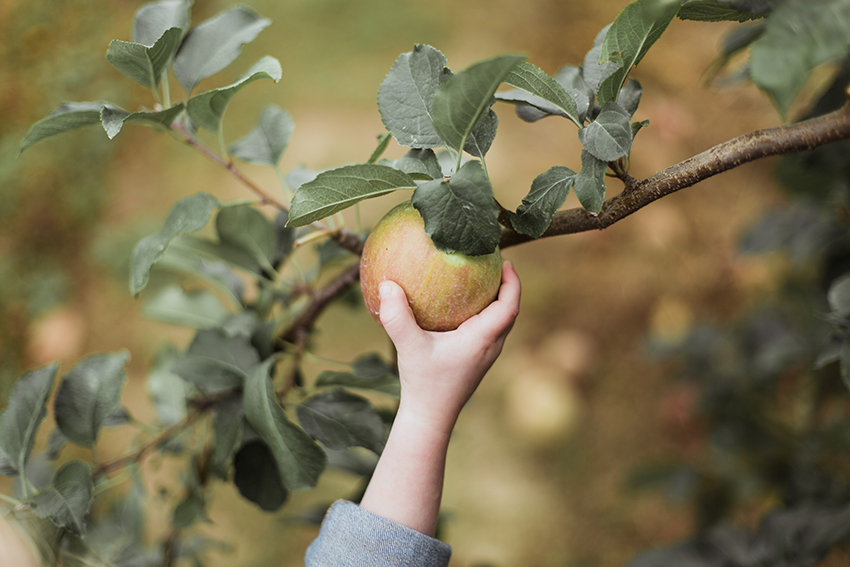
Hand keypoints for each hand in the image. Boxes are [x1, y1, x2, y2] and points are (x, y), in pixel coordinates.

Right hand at [378, 260, 520, 434]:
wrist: (429, 418)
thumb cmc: (423, 384)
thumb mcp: (408, 346)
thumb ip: (397, 316)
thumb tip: (387, 285)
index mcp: (483, 338)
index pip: (509, 306)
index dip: (512, 282)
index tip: (506, 262)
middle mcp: (490, 346)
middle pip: (508, 311)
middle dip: (506, 287)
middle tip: (493, 264)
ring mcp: (485, 355)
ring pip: (498, 323)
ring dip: (495, 301)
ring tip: (479, 280)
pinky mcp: (475, 361)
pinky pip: (486, 331)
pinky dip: (481, 314)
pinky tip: (458, 307)